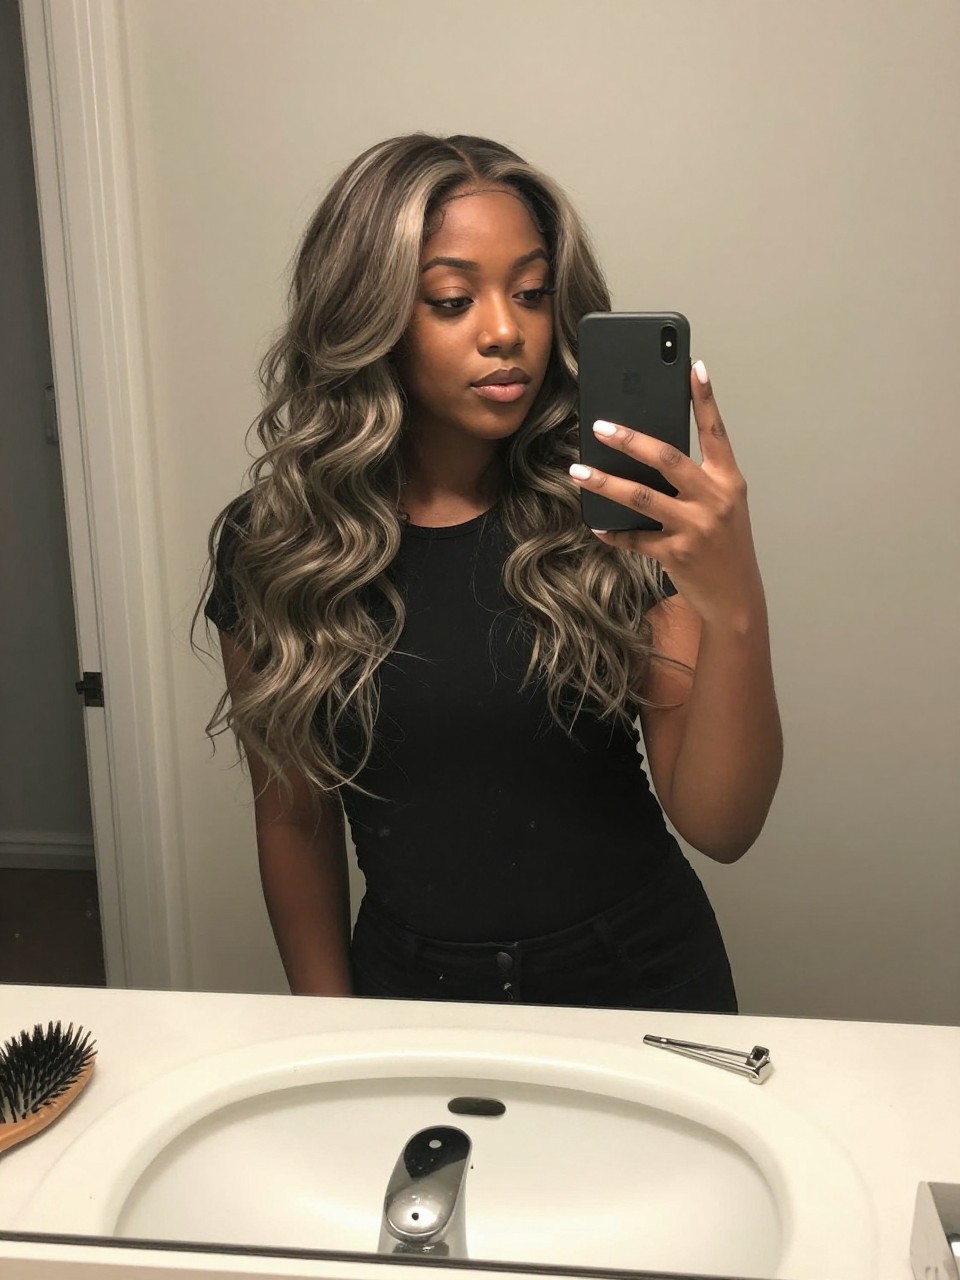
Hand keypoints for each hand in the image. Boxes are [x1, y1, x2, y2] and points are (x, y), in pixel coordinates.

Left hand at [569, 360, 764, 629]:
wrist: (736, 598)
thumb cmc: (724, 546)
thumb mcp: (722, 507)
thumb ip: (696, 481)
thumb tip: (648, 456)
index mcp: (729, 481)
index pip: (716, 432)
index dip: (705, 399)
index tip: (693, 367)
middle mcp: (714, 500)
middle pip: (667, 459)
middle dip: (630, 440)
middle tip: (600, 426)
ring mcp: (695, 528)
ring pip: (641, 497)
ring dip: (605, 482)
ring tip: (578, 470)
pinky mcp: (676, 554)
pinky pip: (634, 538)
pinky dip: (612, 532)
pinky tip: (596, 525)